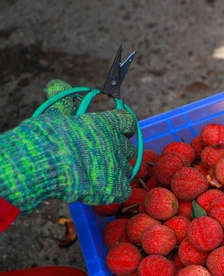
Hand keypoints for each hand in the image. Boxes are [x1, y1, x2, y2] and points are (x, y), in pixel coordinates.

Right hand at [0, 79, 137, 211]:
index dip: (122, 125)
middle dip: (116, 150)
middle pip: (127, 147)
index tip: (117, 128)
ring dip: (113, 171)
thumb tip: (56, 84)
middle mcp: (117, 144)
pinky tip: (97, 189)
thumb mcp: (53, 114)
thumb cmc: (47, 137)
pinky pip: (122, 190)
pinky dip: (112, 191)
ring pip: (125, 169)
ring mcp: (118, 167)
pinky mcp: (116, 188)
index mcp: (106, 123)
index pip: (127, 120)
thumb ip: (62, 100)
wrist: (44, 164)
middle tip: (97, 155)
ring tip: (94, 174)